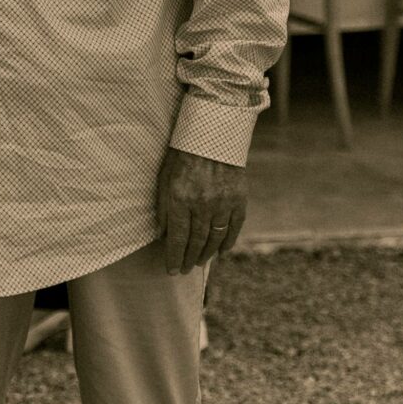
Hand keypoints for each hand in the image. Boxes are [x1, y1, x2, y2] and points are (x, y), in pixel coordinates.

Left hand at [153, 148, 246, 274]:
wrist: (213, 133)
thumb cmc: (183, 154)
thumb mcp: (164, 178)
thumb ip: (164, 208)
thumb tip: (163, 235)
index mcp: (181, 198)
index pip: (177, 238)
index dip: (174, 258)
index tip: (171, 270)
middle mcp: (203, 204)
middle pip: (196, 241)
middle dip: (189, 259)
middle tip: (185, 269)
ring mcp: (223, 203)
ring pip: (215, 238)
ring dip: (206, 254)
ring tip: (199, 262)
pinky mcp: (239, 199)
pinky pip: (234, 227)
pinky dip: (228, 242)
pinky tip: (221, 252)